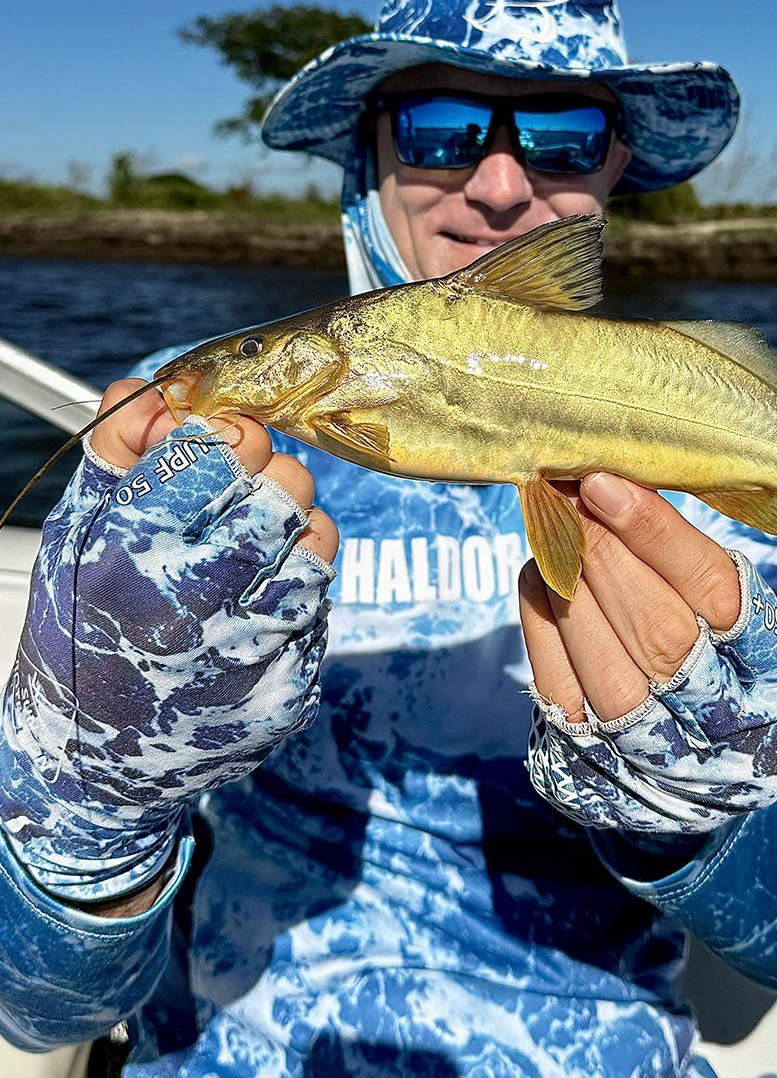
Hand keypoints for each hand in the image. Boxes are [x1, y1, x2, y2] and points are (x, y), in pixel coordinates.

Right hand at [0, 381, 338, 903]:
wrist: (90, 770)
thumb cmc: (78, 635)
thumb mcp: (74, 537)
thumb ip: (116, 456)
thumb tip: (153, 389)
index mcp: (129, 559)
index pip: (219, 452)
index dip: (226, 436)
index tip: (217, 446)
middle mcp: (192, 609)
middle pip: (283, 490)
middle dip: (267, 474)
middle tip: (242, 491)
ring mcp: (247, 655)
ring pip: (316, 542)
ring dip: (291, 529)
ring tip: (250, 547)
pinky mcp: (287, 692)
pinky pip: (320, 606)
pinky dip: (294, 590)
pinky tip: (254, 603)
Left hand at [519, 474, 776, 834]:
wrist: (718, 776)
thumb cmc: (732, 661)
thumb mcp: (746, 615)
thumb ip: (695, 565)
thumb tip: (617, 483)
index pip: (716, 593)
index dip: (658, 536)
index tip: (605, 484)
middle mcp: (727, 728)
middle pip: (660, 636)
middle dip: (603, 553)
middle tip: (566, 494)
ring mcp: (661, 760)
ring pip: (608, 671)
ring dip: (571, 587)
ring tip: (554, 529)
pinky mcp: (600, 773)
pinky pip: (562, 695)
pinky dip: (543, 624)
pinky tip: (541, 573)